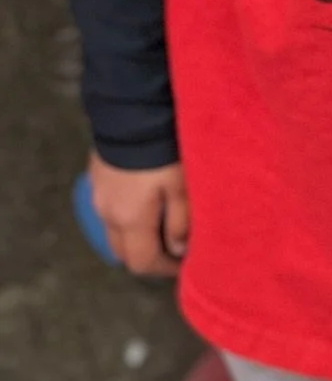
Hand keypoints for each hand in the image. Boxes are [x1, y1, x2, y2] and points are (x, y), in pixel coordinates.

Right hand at [88, 150, 188, 275]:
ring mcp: (98, 194)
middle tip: (174, 247)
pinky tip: (145, 199)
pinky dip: (126, 215)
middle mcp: (107, 214)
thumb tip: (179, 250)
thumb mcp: (181, 185)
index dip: (164, 269)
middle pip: (124, 251)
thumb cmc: (163, 150)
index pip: (142, 262)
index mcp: (129, 220)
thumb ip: (181, 221)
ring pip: (114, 230)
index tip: (185, 266)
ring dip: (136, 235)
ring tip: (162, 222)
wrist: (131, 110)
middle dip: (148, 255)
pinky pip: (109, 208)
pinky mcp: (97, 176)